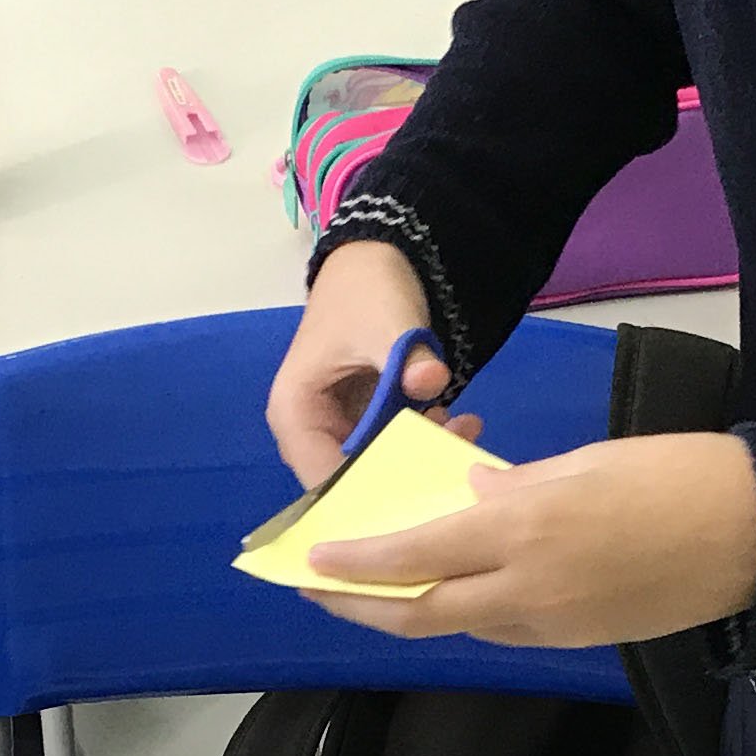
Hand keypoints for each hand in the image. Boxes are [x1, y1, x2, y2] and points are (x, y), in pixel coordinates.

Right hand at [266, 240, 449, 486]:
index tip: (421, 486)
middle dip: (403, 475)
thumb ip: (407, 356)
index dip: (370, 492)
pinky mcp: (366, 425)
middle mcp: (309, 432)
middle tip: (452, 455)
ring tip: (460, 429)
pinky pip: (394, 448)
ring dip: (420, 457)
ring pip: (378, 468)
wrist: (375, 263)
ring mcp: (338, 430)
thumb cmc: (364, 292)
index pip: (323, 479)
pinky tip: (456, 421)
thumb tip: (430, 380)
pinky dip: (424, 441)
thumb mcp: (386, 321)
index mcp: (295, 413)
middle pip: (351, 481)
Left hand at [302, 429, 755, 647]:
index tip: (316, 561)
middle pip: (423, 612)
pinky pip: (508, 629)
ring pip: (465, 624)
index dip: (359, 564)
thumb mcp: (582, 464)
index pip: (418, 554)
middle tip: (321, 593)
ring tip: (379, 589)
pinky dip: (471, 611)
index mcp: (526, 529)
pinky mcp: (582, 639)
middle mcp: (531, 588)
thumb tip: (468, 503)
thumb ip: (513, 489)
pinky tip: (457, 588)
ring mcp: (557, 622)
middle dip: (363, 606)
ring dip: (416, 609)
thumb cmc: (676, 476)